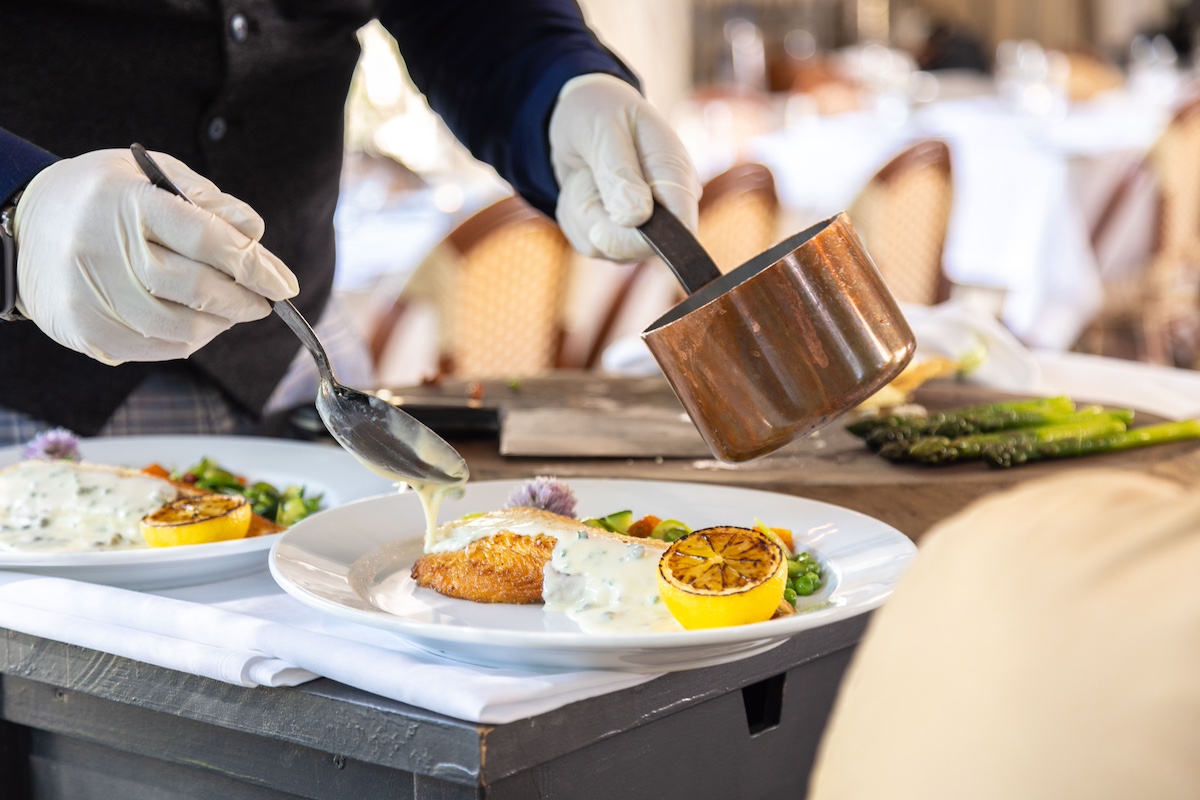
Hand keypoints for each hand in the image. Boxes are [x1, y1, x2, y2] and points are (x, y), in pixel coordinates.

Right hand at [13, 148, 297, 364]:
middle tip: (266, 300)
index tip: (284, 283)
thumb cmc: (105, 197)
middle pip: (195, 289)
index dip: (253, 265)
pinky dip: (190, 340)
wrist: (25, 228)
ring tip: (232, 310)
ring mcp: (90, 293)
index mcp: (127, 200)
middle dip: (243, 299)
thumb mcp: (154, 176)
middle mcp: (102, 247)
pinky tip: (199, 323)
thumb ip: (209, 202)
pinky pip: (157, 348)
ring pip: (180, 327)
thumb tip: (254, 231)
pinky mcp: (85, 329)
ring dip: (220, 324)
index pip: (206, 238)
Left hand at [549, 73, 700, 261]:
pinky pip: (590, 245)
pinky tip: (581, 188)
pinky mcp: (621, 235)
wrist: (581, 114)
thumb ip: (619, 172)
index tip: (600, 227)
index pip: (682, 226)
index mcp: (675, 173)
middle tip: (585, 176)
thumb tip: (637, 218)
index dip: (647, 239)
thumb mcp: (603, 129)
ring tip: (585, 175)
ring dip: (581, 213)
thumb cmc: (599, 111)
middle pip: (639, 247)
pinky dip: (574, 217)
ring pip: (607, 248)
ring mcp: (645, 225)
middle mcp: (668, 205)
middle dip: (597, 219)